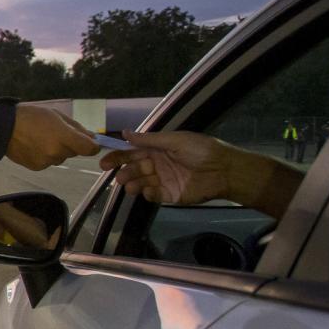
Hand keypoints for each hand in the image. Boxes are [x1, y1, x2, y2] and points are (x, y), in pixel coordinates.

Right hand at [5, 104, 99, 169]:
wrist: (3, 128)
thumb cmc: (31, 116)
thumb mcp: (56, 115)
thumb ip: (76, 127)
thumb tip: (92, 137)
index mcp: (63, 137)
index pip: (90, 149)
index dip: (92, 145)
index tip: (88, 141)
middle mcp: (57, 153)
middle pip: (74, 152)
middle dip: (69, 144)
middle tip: (55, 133)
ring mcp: (46, 162)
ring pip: (61, 157)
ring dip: (57, 150)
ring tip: (41, 139)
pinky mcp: (38, 167)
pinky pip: (49, 162)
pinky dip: (45, 155)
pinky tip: (34, 146)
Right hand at [99, 130, 232, 204]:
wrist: (224, 170)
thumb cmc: (201, 150)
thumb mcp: (174, 140)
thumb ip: (149, 140)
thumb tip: (125, 133)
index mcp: (157, 149)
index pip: (132, 152)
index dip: (118, 157)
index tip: (104, 163)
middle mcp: (157, 165)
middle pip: (134, 169)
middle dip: (124, 173)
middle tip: (118, 177)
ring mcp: (163, 180)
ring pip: (141, 183)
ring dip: (133, 184)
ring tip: (130, 186)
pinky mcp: (170, 195)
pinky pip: (154, 195)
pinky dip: (148, 193)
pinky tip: (149, 190)